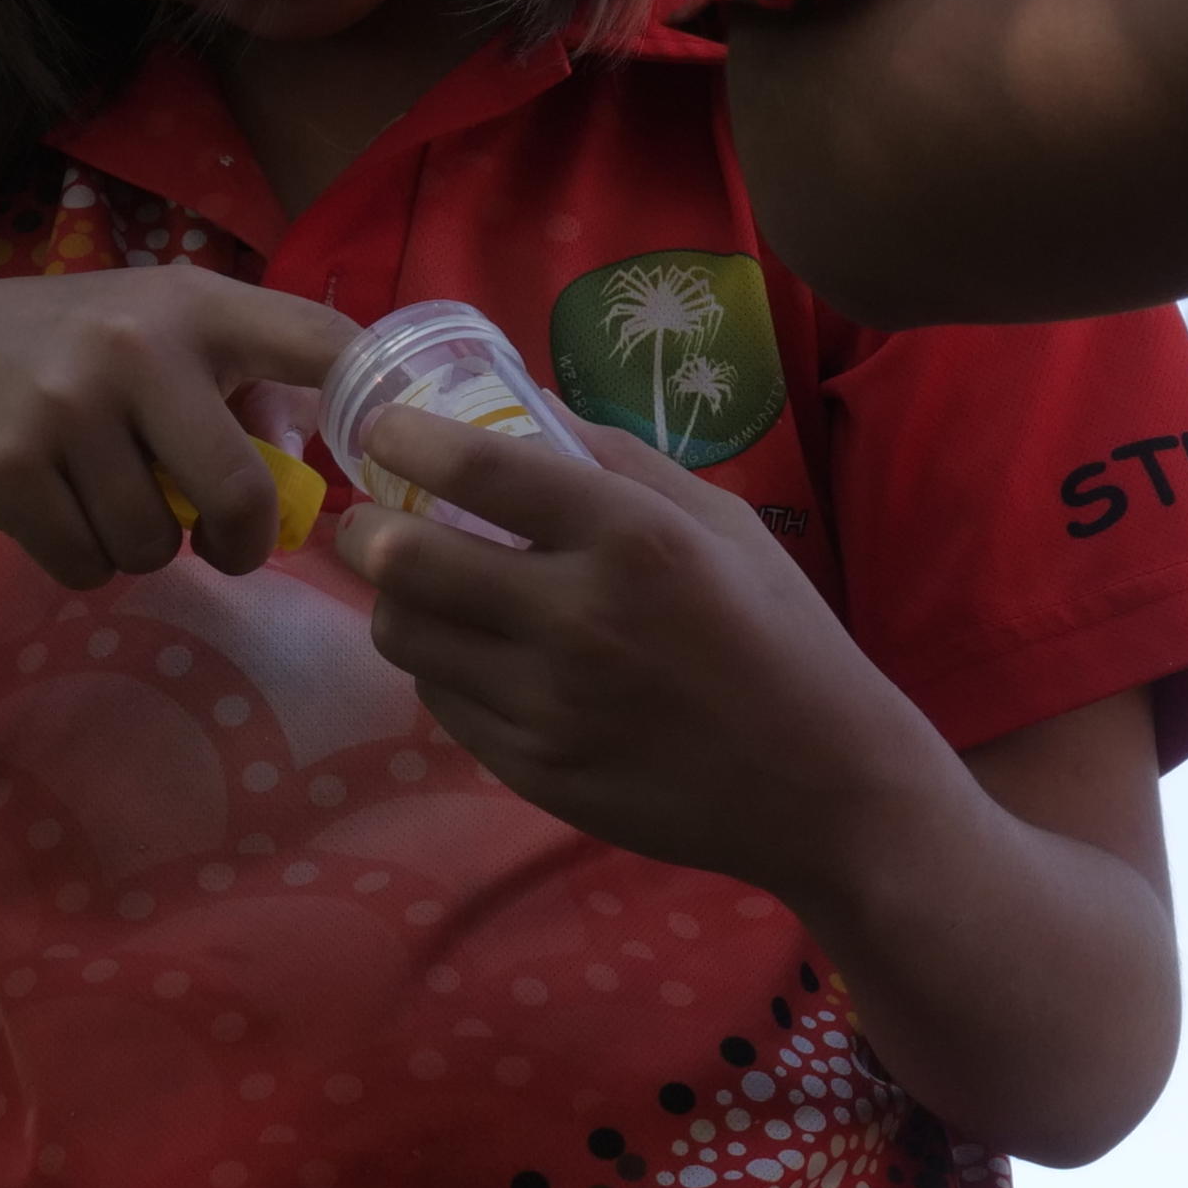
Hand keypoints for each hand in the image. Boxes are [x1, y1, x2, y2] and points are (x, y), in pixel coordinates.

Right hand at [0, 267, 358, 589]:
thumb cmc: (64, 357)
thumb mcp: (155, 335)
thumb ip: (245, 385)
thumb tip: (333, 455)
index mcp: (195, 302)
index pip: (320, 340)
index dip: (376, 402)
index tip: (397, 459)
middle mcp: (135, 342)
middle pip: (242, 493)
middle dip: (239, 541)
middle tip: (222, 545)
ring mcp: (66, 405)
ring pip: (157, 544)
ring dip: (141, 547)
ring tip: (104, 501)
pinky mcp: (7, 467)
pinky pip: (90, 564)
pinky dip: (84, 561)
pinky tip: (55, 514)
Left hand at [333, 409, 952, 886]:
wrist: (823, 786)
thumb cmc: (779, 635)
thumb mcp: (720, 523)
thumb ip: (618, 458)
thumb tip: (521, 401)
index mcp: (633, 539)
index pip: (480, 468)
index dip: (405, 438)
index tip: (381, 429)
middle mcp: (580, 619)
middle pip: (406, 560)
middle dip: (365, 528)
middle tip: (368, 519)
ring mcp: (550, 705)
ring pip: (406, 637)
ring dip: (394, 601)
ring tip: (415, 586)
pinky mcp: (533, 769)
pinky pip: (441, 702)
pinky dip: (440, 668)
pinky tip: (471, 653)